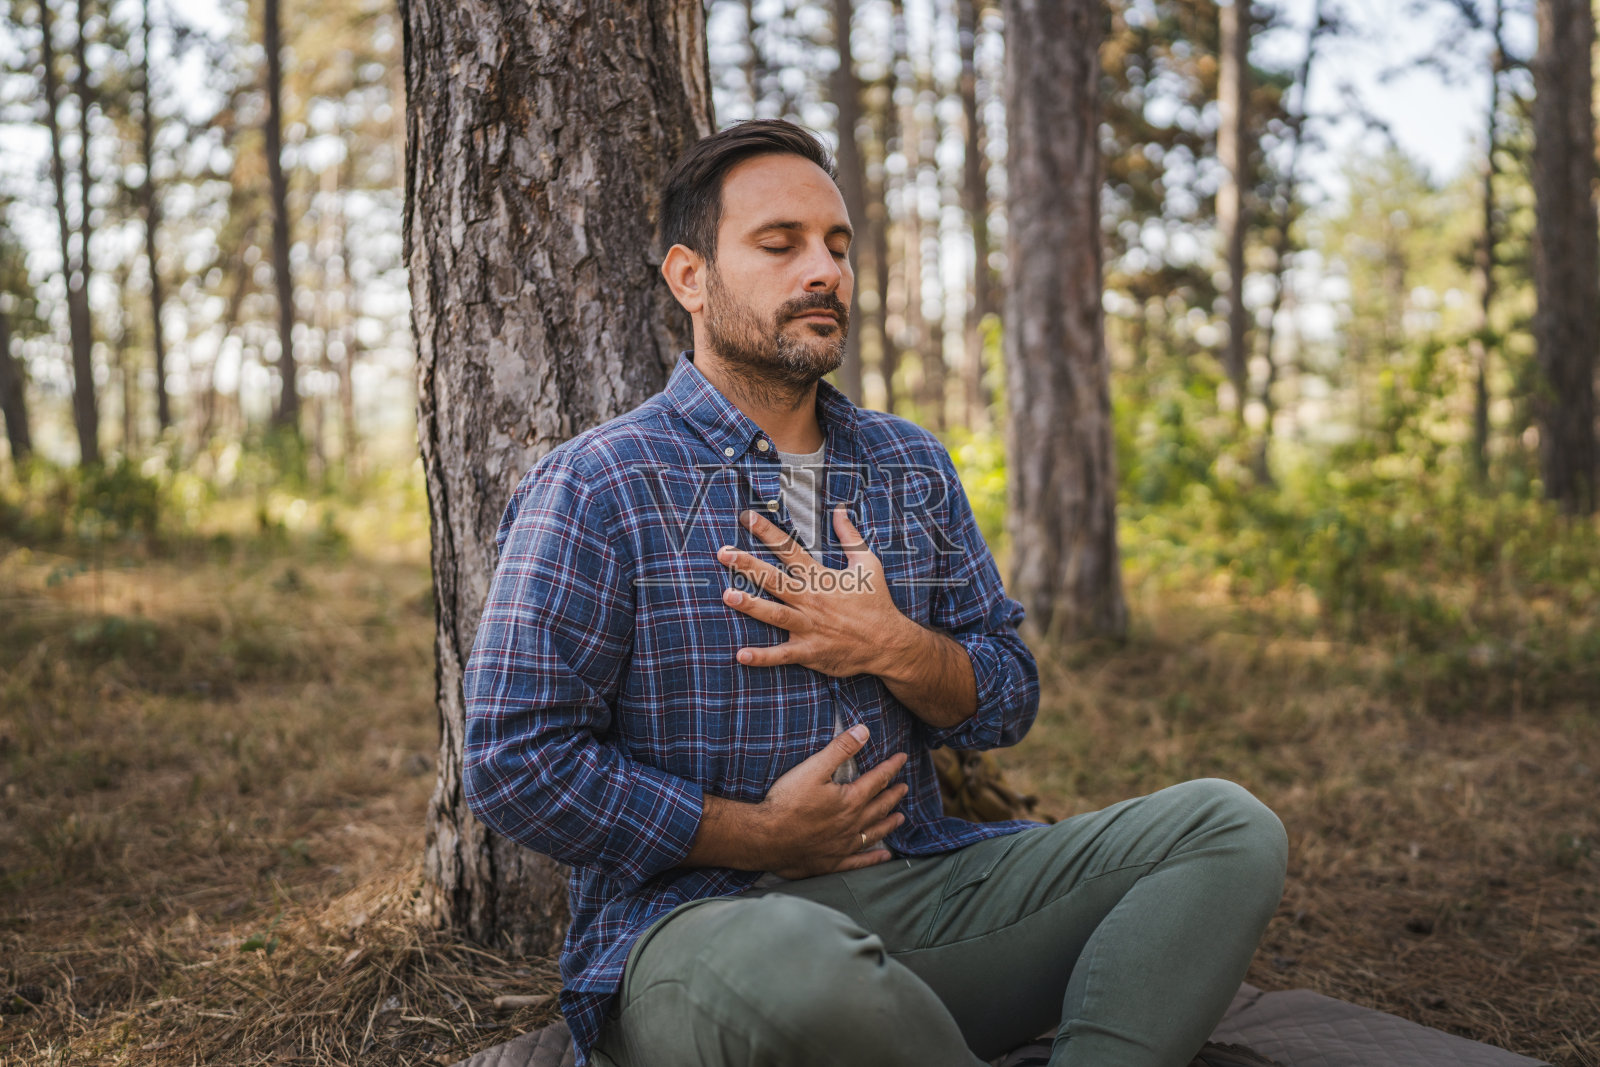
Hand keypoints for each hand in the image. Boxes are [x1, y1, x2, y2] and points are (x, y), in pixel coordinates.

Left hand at [718, 506, 914, 677]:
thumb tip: (841, 509)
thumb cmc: (876, 602)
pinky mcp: (810, 652)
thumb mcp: (868, 563)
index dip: (767, 532)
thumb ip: (850, 536)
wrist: (889, 643)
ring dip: (750, 606)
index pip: (790, 550)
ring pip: (775, 614)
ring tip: (727, 596)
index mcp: (821, 577)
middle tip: (724, 554)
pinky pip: (782, 655)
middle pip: (774, 580)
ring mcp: (809, 627)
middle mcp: (811, 600)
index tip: (746, 517)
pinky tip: (741, 655)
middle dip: (747, 566)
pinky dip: (762, 657)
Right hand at [757, 724, 908, 878]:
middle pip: (879, 806)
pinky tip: (883, 857)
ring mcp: (843, 845)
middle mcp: (852, 823)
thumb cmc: (788, 801)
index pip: (877, 779)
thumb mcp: (814, 768)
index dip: (891, 767)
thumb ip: (840, 749)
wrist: (766, 838)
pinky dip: (874, 858)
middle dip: (893, 795)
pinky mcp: (832, 862)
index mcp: (850, 800)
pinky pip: (860, 862)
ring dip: (888, 824)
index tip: (902, 759)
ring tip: (900, 818)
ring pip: (874, 833)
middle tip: (904, 788)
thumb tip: (864, 731)